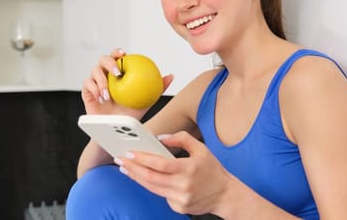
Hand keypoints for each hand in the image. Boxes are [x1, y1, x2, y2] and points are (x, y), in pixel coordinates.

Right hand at [81, 47, 173, 118]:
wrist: (116, 129)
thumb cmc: (130, 113)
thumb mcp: (145, 100)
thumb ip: (157, 87)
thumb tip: (171, 76)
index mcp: (118, 72)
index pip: (116, 57)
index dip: (118, 52)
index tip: (124, 53)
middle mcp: (105, 74)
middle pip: (103, 59)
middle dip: (109, 62)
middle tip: (117, 72)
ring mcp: (94, 81)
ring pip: (94, 71)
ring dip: (101, 80)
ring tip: (108, 92)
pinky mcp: (86, 91)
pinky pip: (87, 84)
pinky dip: (94, 89)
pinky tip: (102, 97)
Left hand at [116, 131, 233, 214]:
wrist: (225, 195)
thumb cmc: (212, 170)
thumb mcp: (201, 149)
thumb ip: (181, 138)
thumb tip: (160, 139)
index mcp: (189, 168)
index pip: (160, 164)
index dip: (142, 159)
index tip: (130, 153)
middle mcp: (184, 185)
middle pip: (151, 178)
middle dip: (133, 168)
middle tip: (121, 160)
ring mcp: (180, 199)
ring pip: (152, 188)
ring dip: (137, 178)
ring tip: (127, 169)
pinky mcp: (179, 208)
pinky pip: (161, 195)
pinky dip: (154, 186)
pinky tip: (149, 179)